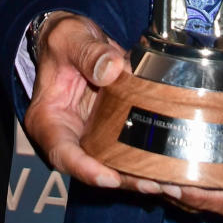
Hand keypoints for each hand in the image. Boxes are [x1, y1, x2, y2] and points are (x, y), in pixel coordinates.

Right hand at [23, 13, 166, 197]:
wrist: (78, 38)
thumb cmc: (64, 39)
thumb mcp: (70, 39)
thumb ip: (88, 53)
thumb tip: (111, 69)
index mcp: (48, 120)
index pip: (62, 153)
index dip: (85, 169)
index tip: (109, 177)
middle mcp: (70, 136)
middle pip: (94, 167)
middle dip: (124, 180)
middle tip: (154, 184)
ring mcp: (93, 136)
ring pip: (116, 165)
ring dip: (143, 176)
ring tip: (172, 182)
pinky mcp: (113, 131)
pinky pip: (130, 150)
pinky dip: (151, 159)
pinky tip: (174, 166)